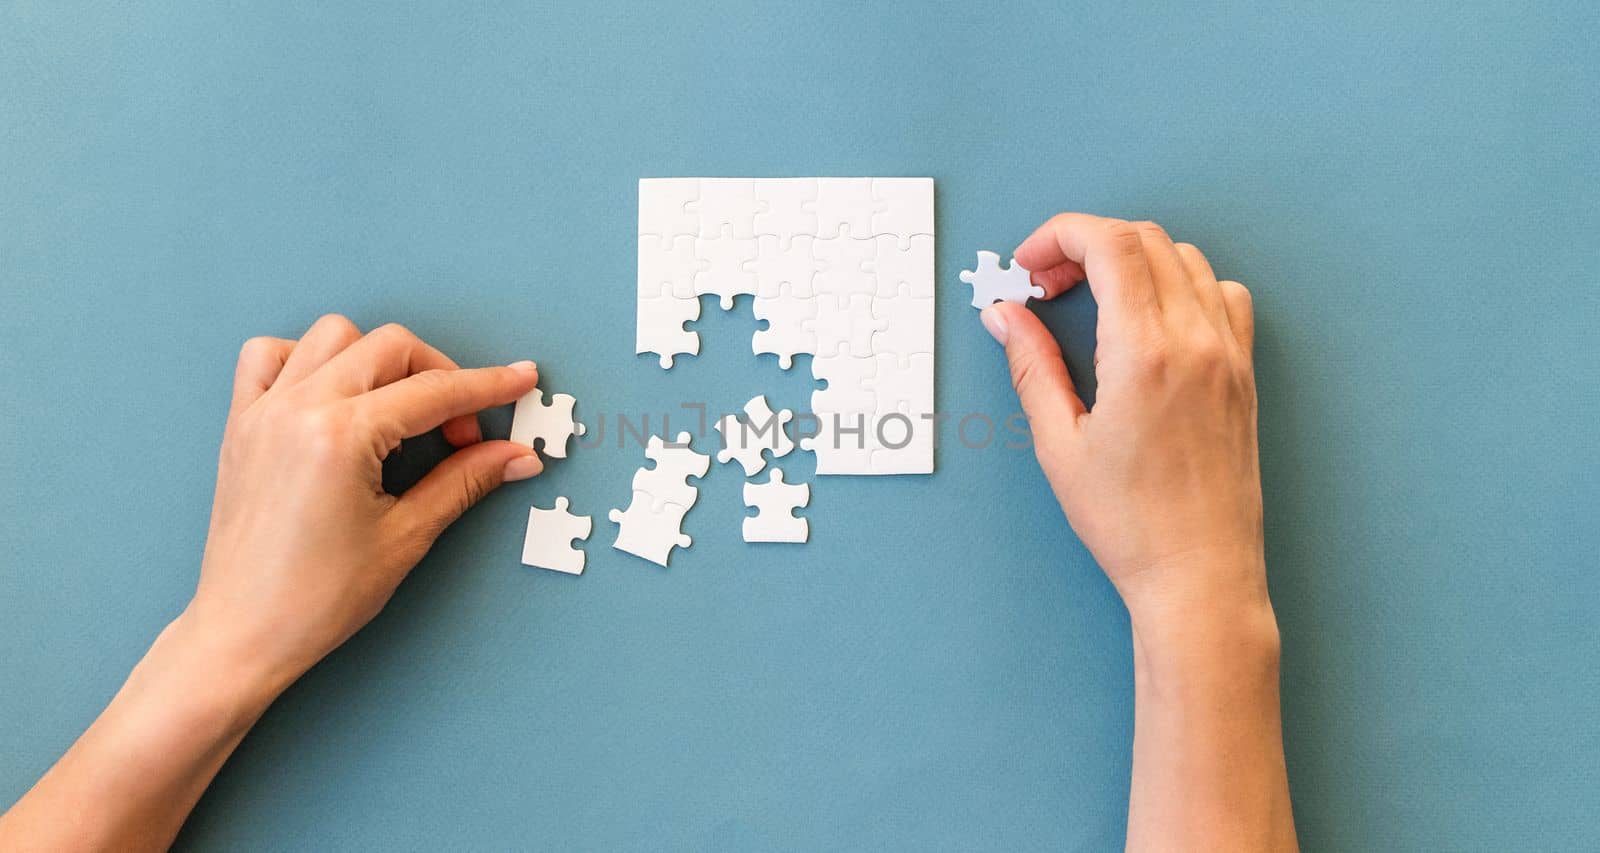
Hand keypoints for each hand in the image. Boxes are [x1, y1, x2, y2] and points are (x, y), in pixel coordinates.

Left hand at [188, 315, 544, 691]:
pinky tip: (336, 396)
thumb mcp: (406, 536)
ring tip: (401, 410)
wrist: (243, 634)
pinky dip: (308, 359)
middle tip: (462, 431)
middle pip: (390, 348)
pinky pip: (270, 356)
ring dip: (380, 360)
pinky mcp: (242, 424)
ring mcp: (264, 411)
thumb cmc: (316, 599)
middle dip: (441, 377)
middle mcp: (298, 409)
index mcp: (340, 436)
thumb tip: (515, 456)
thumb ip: (465, 482)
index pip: (434, 391)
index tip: (521, 382)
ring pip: (333, 337)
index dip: (488, 386)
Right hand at [981, 214, 1264, 620]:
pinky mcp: (1244, 373)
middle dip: (1086, 244)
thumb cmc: (1130, 524)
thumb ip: (1031, 367)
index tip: (1029, 265)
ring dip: (1132, 259)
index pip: (1109, 245)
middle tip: (1047, 284)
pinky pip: (1224, 294)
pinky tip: (1151, 318)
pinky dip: (1183, 283)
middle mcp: (1196, 340)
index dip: (1059, 236)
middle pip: (1144, 240)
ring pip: (1185, 258)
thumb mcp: (1059, 445)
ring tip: (1093, 298)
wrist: (1199, 575)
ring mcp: (1229, 354)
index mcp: (1145, 353)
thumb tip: (1006, 315)